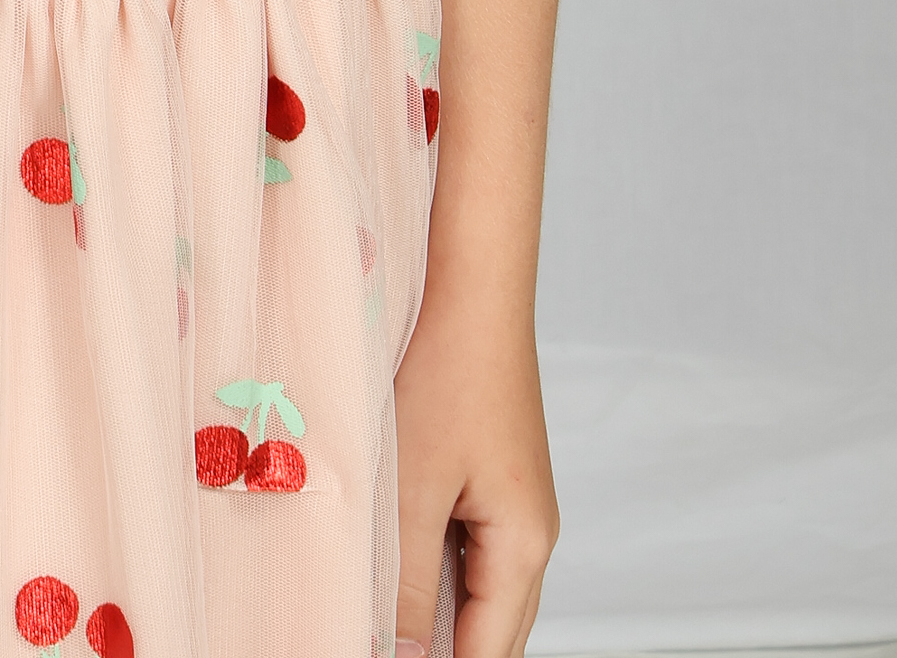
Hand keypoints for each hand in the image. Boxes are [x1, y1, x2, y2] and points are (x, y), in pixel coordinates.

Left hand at [392, 292, 558, 657]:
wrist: (471, 276)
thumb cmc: (448, 365)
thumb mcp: (412, 486)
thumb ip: (404, 584)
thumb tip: (400, 656)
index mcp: (523, 548)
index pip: (487, 657)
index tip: (378, 657)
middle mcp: (528, 532)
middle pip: (487, 631)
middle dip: (432, 649)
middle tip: (368, 640)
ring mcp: (510, 500)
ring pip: (471, 587)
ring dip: (425, 608)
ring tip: (370, 615)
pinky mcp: (487, 470)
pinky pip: (460, 541)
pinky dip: (424, 561)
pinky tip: (381, 555)